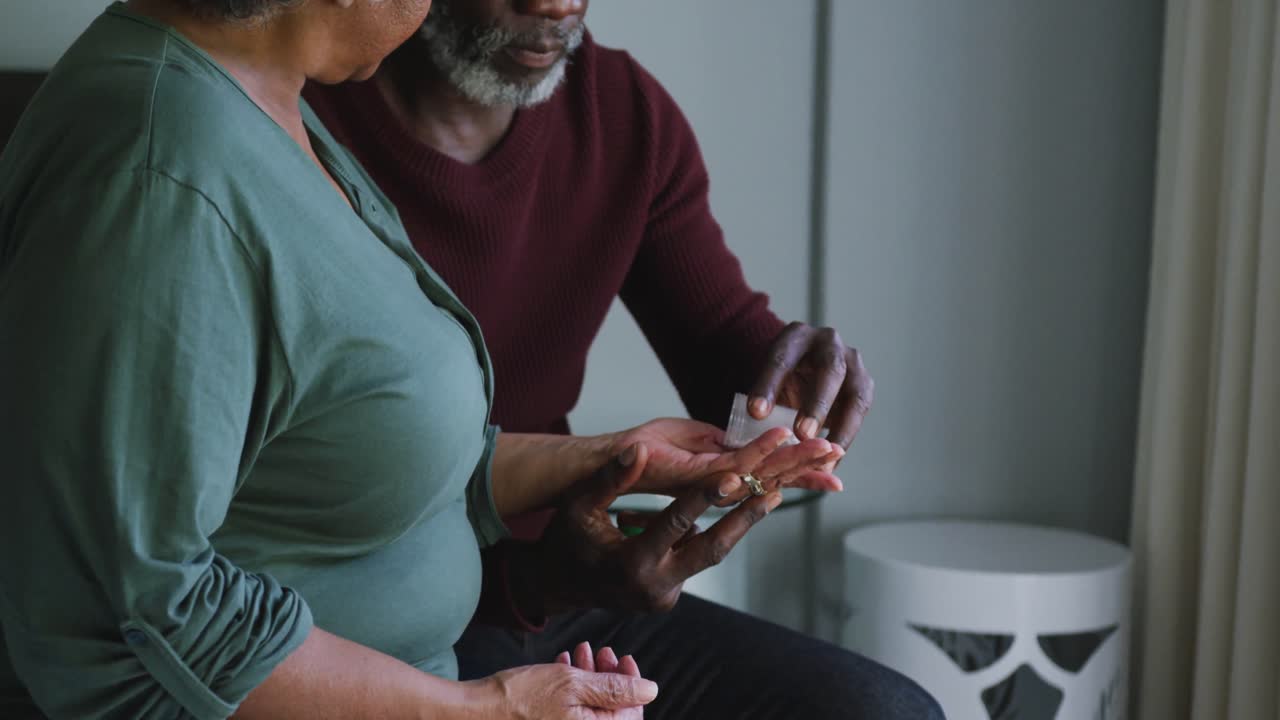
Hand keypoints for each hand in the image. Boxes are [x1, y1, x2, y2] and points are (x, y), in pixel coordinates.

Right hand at [476, 658, 655, 719]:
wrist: (480, 710)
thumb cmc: (524, 697)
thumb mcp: (573, 684)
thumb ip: (615, 689)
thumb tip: (651, 690)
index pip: (630, 714)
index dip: (632, 683)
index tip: (624, 658)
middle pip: (611, 709)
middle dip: (609, 676)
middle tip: (602, 652)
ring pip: (591, 706)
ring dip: (590, 677)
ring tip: (582, 652)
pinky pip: (573, 711)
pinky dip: (573, 687)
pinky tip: (565, 664)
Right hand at [533, 442, 782, 613]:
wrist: (558, 585)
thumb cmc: (566, 539)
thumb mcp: (580, 506)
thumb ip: (610, 478)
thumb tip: (637, 449)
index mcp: (631, 564)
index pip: (675, 524)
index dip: (704, 498)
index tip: (733, 474)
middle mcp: (654, 587)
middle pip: (710, 549)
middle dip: (744, 519)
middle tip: (775, 491)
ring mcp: (665, 597)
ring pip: (708, 554)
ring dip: (737, 525)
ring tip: (770, 494)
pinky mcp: (670, 597)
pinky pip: (693, 559)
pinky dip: (707, 533)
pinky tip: (730, 506)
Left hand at [607, 418, 843, 500]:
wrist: (603, 465)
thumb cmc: (637, 452)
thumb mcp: (684, 436)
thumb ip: (715, 439)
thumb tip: (742, 441)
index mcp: (721, 473)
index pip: (769, 471)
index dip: (801, 469)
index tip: (832, 465)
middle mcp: (720, 483)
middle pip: (774, 475)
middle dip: (808, 467)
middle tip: (841, 461)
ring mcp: (709, 482)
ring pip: (761, 470)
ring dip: (794, 457)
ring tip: (827, 449)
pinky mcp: (693, 476)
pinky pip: (733, 462)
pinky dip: (760, 449)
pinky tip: (782, 438)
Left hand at [750, 321, 874, 448]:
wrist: (804, 368)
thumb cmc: (780, 377)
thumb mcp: (766, 378)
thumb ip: (761, 397)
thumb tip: (755, 422)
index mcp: (796, 336)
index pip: (781, 358)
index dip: (769, 385)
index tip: (756, 412)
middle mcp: (829, 343)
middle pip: (830, 370)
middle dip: (817, 404)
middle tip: (802, 434)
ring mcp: (852, 363)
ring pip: (854, 393)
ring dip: (841, 427)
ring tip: (825, 457)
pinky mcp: (864, 385)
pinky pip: (859, 413)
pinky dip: (846, 438)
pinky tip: (833, 461)